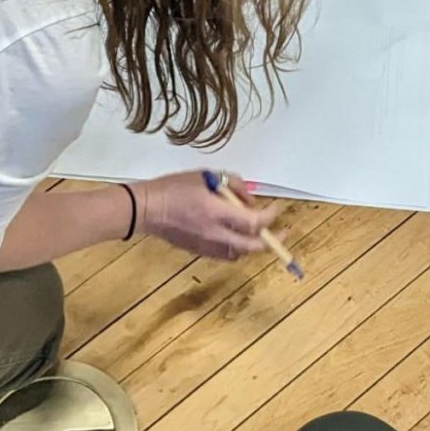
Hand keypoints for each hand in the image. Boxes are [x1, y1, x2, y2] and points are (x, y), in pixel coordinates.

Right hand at [137, 171, 275, 260]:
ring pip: (240, 253)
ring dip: (252, 244)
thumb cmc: (174, 187)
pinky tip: (236, 237)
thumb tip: (249, 199)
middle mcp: (215, 234)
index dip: (270, 217)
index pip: (253, 222)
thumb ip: (231, 185)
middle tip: (284, 233)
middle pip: (252, 246)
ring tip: (257, 233)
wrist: (145, 208)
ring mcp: (207, 246)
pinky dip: (237, 247)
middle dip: (273, 240)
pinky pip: (226, 254)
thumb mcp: (205, 176)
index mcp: (216, 212)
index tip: (277, 209)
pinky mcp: (198, 251)